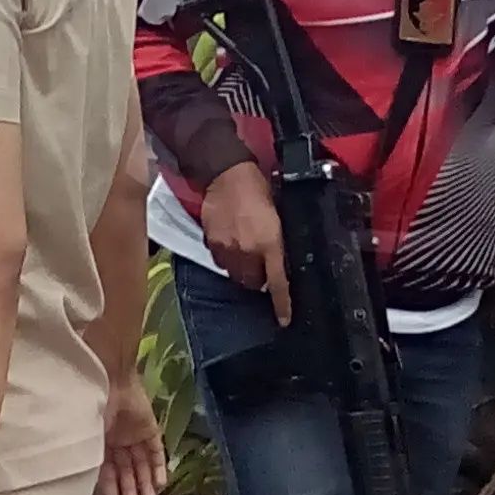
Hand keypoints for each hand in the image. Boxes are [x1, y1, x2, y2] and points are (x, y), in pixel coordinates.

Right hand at [97, 374, 169, 494]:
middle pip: (126, 469)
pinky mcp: (150, 430)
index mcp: (98, 441)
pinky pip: (156, 452)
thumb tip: (83, 479)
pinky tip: (160, 484)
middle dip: (130, 489)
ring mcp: (134, 436)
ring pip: (141, 464)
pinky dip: (158, 467)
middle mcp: (116, 441)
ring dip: (145, 483)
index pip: (106, 468)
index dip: (110, 485)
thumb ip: (90, 455)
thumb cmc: (90, 406)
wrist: (109, 379)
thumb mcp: (87, 433)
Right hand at [201, 162, 294, 324]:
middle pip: (252, 282)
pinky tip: (231, 245)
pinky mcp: (211, 242)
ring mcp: (227, 248)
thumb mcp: (279, 217)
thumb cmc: (259, 190)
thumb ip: (278, 243)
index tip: (284, 320)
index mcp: (270, 244)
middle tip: (262, 267)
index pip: (277, 283)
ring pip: (235, 273)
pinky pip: (220, 260)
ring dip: (242, 270)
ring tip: (245, 255)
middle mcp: (248, 251)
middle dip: (258, 280)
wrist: (226, 174)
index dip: (282, 304)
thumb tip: (278, 262)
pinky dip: (227, 258)